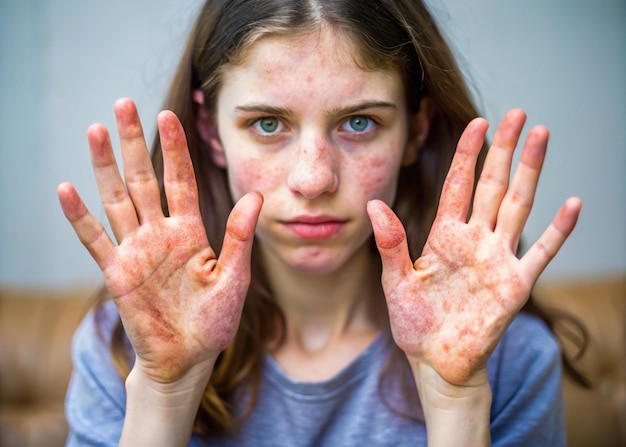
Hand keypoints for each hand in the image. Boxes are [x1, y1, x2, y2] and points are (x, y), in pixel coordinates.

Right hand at [57, 98, 261, 383]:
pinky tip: (67, 189)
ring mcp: (136, 251)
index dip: (175, 149)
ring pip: (117, 200)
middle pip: (143, 179)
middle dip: (134, 143)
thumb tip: (255, 196)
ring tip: (96, 130)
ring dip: (105, 167)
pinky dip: (80, 217)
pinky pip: (95, 240)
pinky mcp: (117, 273)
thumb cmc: (214, 320)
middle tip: (124, 104)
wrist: (188, 358)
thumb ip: (239, 237)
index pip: (180, 180)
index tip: (169, 116)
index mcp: (190, 232)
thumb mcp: (234, 277)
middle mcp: (160, 234)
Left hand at [367, 109, 580, 387]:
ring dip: (531, 172)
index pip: (459, 184)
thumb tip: (374, 204)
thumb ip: (391, 243)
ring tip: (543, 137)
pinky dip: (558, 230)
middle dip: (505, 149)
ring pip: (518, 206)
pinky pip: (541, 253)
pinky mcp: (515, 285)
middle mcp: (474, 240)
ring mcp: (498, 260)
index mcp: (444, 235)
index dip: (468, 153)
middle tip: (518, 113)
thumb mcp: (396, 281)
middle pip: (493, 185)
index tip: (478, 122)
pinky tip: (572, 203)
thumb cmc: (415, 322)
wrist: (437, 362)